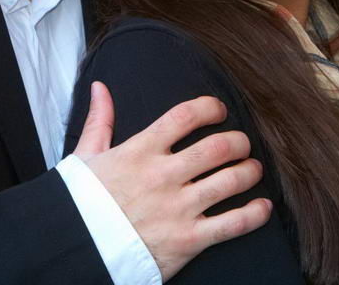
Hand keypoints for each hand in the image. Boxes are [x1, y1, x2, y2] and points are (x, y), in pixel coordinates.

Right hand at [72, 81, 272, 280]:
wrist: (75, 250)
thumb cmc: (81, 203)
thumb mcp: (85, 156)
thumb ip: (99, 120)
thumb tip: (100, 87)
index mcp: (141, 151)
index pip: (187, 115)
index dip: (211, 107)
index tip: (220, 110)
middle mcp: (164, 175)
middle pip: (218, 146)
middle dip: (239, 141)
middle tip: (241, 144)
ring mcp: (179, 208)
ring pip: (231, 181)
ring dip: (250, 172)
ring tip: (252, 170)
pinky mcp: (188, 240)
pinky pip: (233, 224)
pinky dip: (254, 214)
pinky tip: (262, 207)